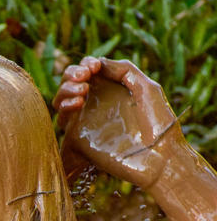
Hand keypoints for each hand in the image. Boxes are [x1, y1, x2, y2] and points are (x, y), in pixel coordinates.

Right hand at [54, 56, 184, 188]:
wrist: (159, 157)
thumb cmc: (159, 123)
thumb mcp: (146, 87)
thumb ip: (123, 69)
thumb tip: (98, 63)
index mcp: (111, 90)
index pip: (87, 71)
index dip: (86, 64)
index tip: (93, 67)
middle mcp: (96, 104)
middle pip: (70, 83)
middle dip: (72, 74)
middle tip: (83, 77)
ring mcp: (86, 122)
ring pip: (61, 100)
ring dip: (66, 89)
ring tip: (81, 91)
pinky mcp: (79, 139)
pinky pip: (61, 121)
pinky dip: (64, 107)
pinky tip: (77, 104)